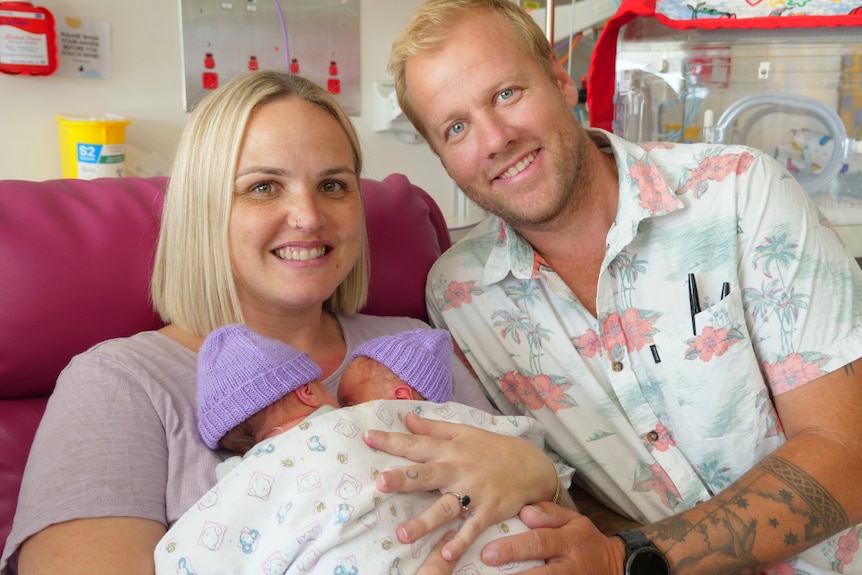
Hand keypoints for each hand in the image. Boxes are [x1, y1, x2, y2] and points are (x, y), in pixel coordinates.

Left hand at [363, 412, 556, 568]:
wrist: (533, 467)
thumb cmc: (494, 449)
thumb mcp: (465, 432)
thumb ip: (434, 428)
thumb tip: (406, 419)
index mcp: (451, 450)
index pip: (416, 444)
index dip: (391, 440)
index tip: (367, 437)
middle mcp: (460, 470)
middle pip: (427, 475)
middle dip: (403, 479)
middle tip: (379, 483)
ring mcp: (475, 492)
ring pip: (446, 507)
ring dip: (425, 521)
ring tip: (402, 535)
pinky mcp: (489, 511)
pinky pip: (472, 529)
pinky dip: (461, 542)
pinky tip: (446, 556)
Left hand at [481, 502, 625, 574]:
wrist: (615, 566)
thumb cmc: (585, 541)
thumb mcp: (574, 520)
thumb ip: (550, 513)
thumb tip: (524, 511)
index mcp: (569, 540)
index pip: (539, 542)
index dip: (514, 548)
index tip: (489, 552)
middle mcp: (571, 565)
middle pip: (542, 573)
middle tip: (488, 568)